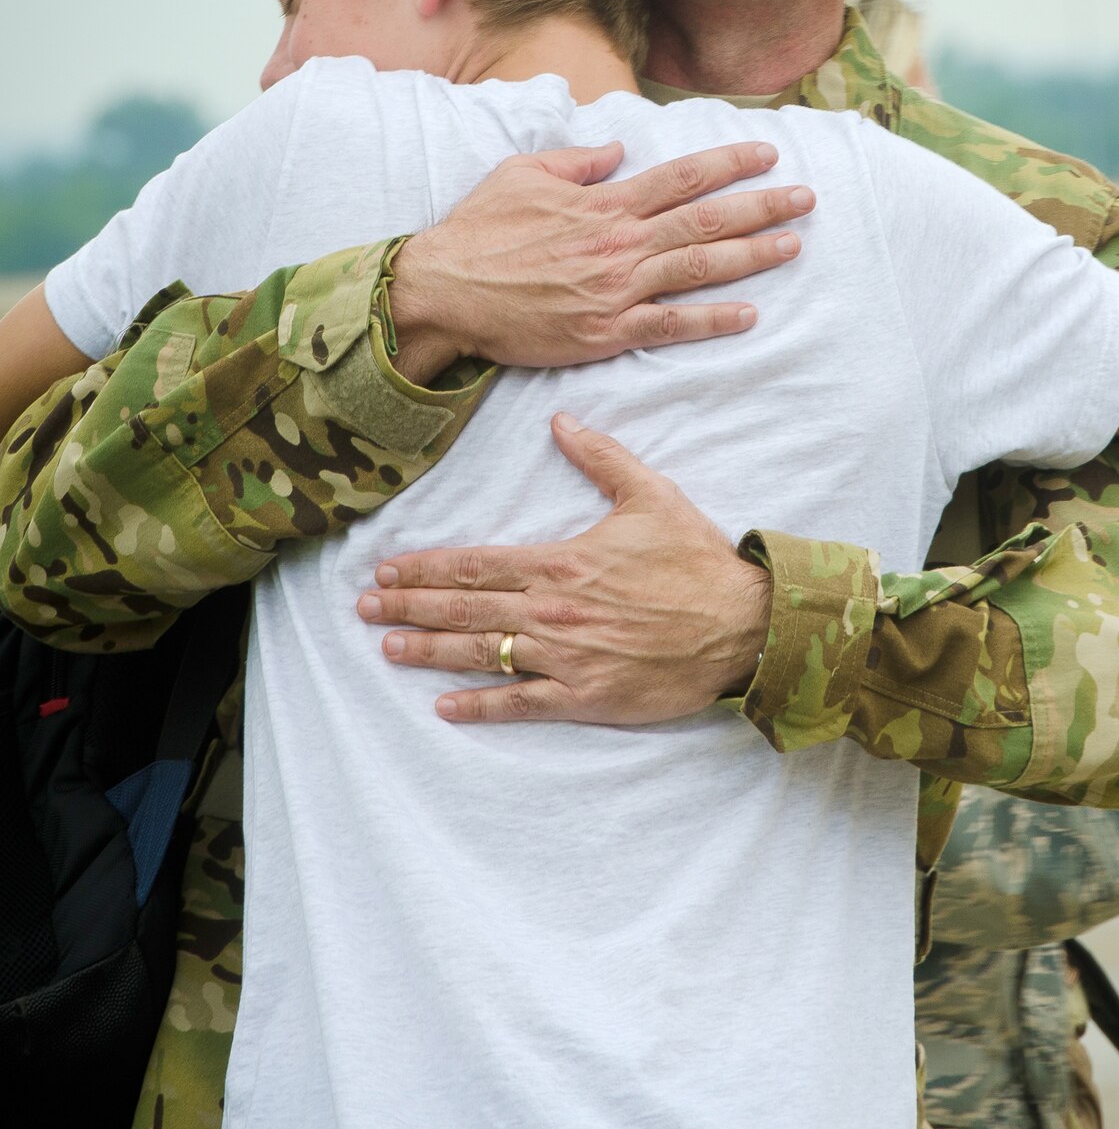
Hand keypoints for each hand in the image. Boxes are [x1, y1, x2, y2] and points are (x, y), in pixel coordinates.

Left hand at [356, 414, 772, 723]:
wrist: (743, 625)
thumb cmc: (697, 561)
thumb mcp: (651, 496)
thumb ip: (601, 458)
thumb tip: (562, 420)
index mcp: (559, 563)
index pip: (475, 565)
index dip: (425, 569)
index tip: (387, 571)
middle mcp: (552, 611)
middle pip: (464, 609)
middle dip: (409, 608)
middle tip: (365, 610)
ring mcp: (566, 657)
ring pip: (482, 654)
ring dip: (429, 652)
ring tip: (388, 649)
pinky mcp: (587, 697)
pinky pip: (522, 704)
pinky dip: (481, 707)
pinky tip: (446, 707)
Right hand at [388, 140, 812, 383]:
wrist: (446, 292)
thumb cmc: (478, 232)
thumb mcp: (522, 174)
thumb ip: (577, 162)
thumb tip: (617, 152)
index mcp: (604, 203)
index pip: (682, 177)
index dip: (730, 163)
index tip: (768, 154)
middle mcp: (621, 242)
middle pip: (707, 219)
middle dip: (763, 205)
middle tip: (806, 198)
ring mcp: (618, 289)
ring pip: (700, 268)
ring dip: (753, 256)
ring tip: (793, 245)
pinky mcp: (607, 331)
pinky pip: (672, 325)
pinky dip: (713, 320)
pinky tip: (749, 314)